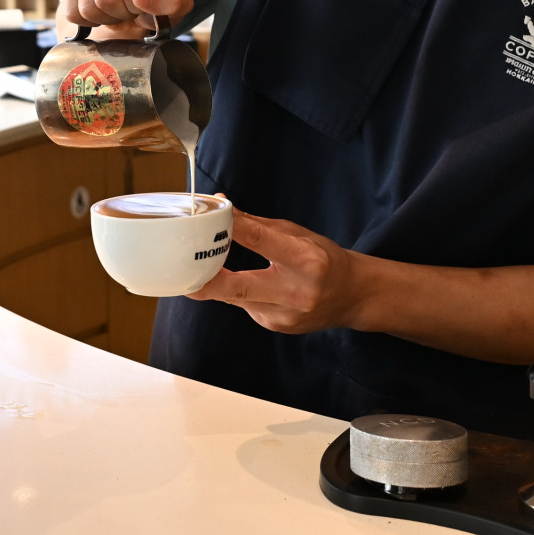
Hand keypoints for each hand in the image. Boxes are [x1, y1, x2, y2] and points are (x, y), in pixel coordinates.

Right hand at [61, 0, 192, 38]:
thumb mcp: (180, 1)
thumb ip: (171, 0)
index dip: (137, 5)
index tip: (147, 1)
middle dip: (121, 13)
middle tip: (133, 6)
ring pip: (86, 6)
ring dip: (105, 17)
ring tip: (120, 5)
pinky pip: (71, 9)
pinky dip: (87, 18)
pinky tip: (102, 7)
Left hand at [187, 207, 357, 333]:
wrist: (352, 296)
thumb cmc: (324, 259)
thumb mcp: (297, 234)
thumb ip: (257, 225)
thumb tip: (224, 208)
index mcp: (305, 259)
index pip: (259, 240)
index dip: (230, 230)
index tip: (208, 220)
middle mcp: (296, 291)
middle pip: (240, 288)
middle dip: (207, 282)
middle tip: (181, 275)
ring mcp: (286, 315)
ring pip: (237, 299)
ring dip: (219, 285)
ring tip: (203, 269)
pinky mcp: (277, 327)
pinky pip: (247, 307)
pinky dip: (239, 294)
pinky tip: (248, 285)